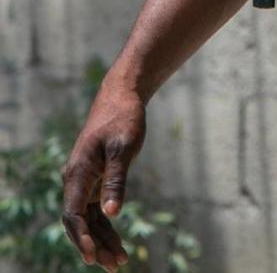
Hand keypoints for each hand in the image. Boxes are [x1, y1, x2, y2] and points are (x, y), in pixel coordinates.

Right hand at [61, 83, 146, 270]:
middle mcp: (76, 179)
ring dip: (101, 240)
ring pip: (87, 219)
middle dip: (93, 246)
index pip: (73, 214)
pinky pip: (96, 210)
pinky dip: (105, 226)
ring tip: (118, 261)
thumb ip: (117, 180)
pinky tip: (116, 242)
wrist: (122, 97)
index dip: (82, 237)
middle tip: (113, 266)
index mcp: (78, 172)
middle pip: (79, 222)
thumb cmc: (123, 119)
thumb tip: (113, 212)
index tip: (93, 257)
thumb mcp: (124, 148)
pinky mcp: (95, 179)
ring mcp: (85, 181)